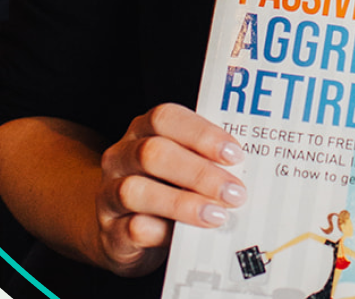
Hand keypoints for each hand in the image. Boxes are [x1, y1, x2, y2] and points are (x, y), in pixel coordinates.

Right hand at [92, 104, 246, 276]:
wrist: (120, 231)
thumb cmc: (165, 190)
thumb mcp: (182, 168)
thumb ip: (205, 163)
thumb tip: (245, 173)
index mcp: (142, 131)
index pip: (165, 118)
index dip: (201, 134)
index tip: (235, 154)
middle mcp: (121, 157)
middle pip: (152, 153)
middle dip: (199, 172)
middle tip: (234, 192)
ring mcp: (109, 194)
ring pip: (136, 190)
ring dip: (183, 203)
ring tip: (217, 215)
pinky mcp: (110, 232)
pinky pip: (132, 229)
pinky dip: (163, 232)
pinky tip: (187, 236)